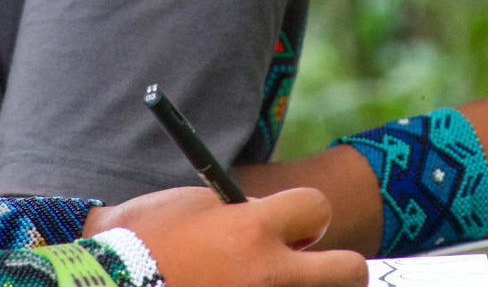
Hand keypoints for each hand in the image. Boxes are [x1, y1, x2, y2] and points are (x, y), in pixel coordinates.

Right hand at [85, 186, 367, 286]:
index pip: (318, 210)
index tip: (291, 225)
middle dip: (336, 266)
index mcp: (253, 230)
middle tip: (304, 267)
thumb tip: (276, 222)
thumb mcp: (191, 207)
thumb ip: (241, 211)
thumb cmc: (137, 244)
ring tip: (261, 284)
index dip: (304, 216)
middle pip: (350, 271)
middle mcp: (269, 276)